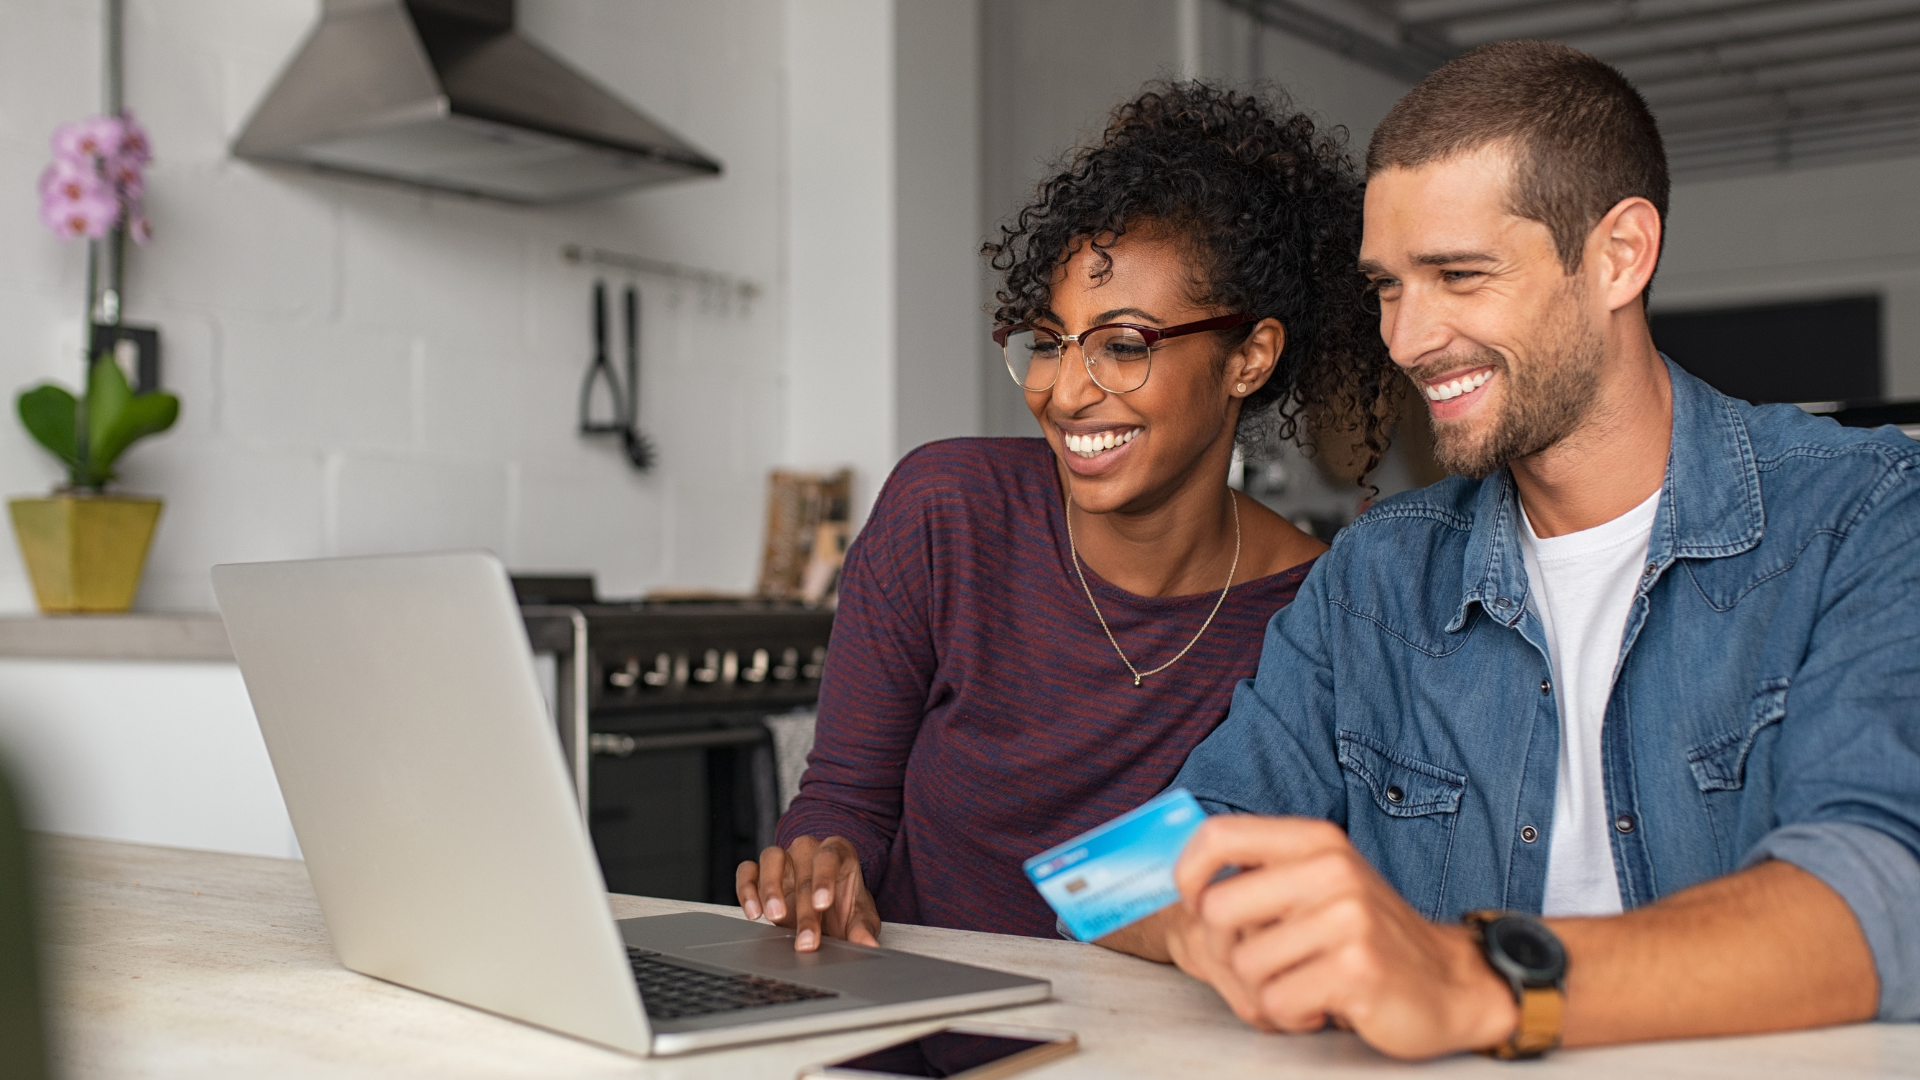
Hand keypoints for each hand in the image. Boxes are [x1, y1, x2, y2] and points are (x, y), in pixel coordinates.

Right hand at [735, 834, 880, 951]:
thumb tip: (868, 945)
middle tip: (806, 940)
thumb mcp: (859, 916)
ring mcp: (783, 858)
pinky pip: (747, 871)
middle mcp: (808, 849)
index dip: (825, 879)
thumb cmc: (844, 904)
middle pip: (803, 871)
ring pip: (771, 858)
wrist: (825, 906)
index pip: (830, 857)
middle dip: (804, 910)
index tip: (823, 904)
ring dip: (770, 888)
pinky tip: (754, 912)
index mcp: (837, 852)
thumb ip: (862, 928)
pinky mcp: (759, 871)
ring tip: (774, 917)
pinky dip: (746, 889)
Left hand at [1173, 815, 1516, 1059]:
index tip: (1195, 902)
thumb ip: (1261, 876)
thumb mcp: (1320, 885)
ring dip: (1265, 990)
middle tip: (1262, 965)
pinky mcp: (1356, 969)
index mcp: (1315, 841)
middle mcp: (1331, 870)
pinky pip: (1276, 1002)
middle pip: (1218, 910)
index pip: (1218, 836)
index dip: (1187, 873)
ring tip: (1304, 984)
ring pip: (1245, 965)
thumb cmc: (1369, 937)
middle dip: (1225, 951)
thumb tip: (1180, 885)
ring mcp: (1347, 918)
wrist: (1451, 982)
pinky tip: (1321, 1005)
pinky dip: (1290, 1015)